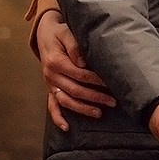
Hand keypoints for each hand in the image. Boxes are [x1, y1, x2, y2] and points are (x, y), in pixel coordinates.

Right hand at [35, 11, 116, 131]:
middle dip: (95, 97)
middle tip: (113, 101)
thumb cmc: (60, 31)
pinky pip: (52, 105)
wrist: (45, 33)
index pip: (79, 75)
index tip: (111, 84)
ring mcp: (50, 84)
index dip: (96, 81)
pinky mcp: (50, 88)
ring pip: (66, 101)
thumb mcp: (66, 32)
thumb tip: (83, 62)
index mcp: (55, 62)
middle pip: (75, 90)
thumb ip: (74, 46)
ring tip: (100, 113)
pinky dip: (58, 117)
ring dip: (83, 109)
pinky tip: (67, 128)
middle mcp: (51, 75)